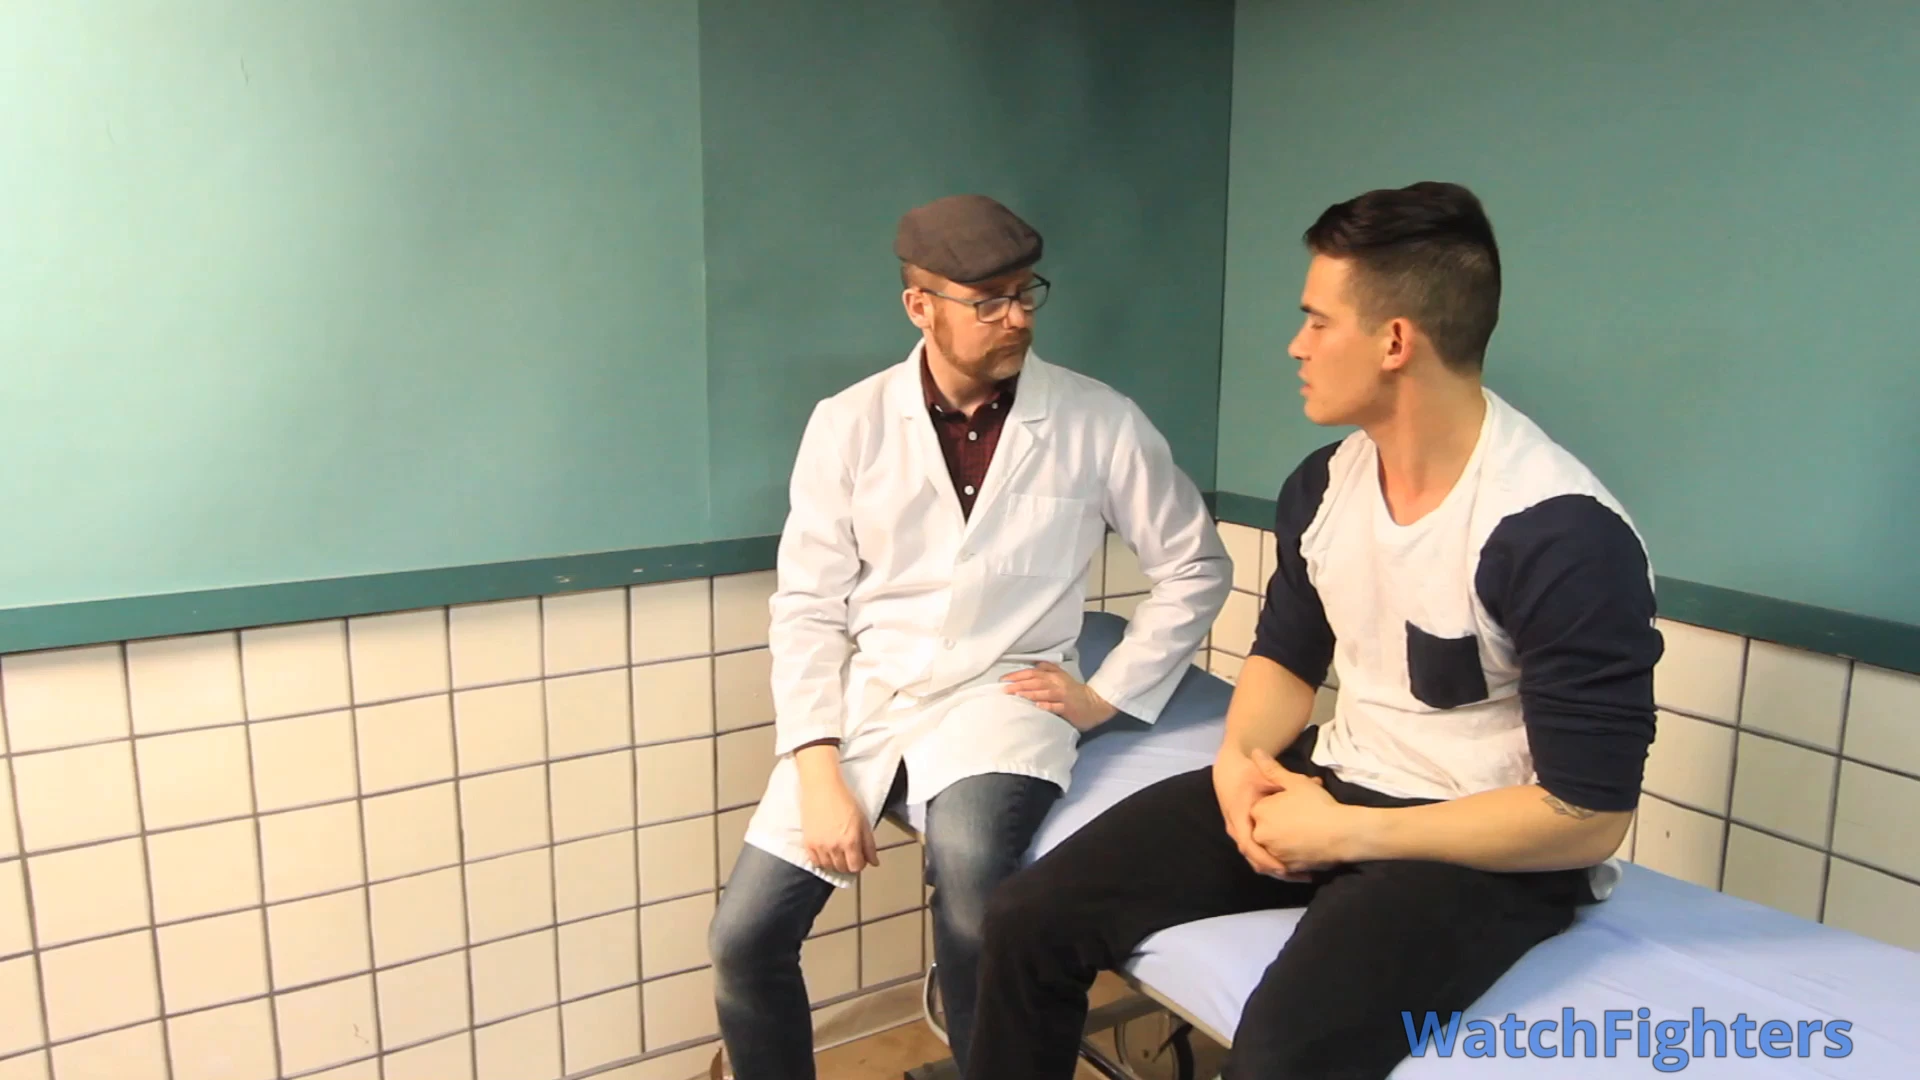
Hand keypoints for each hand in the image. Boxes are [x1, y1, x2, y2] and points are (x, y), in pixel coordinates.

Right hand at [797, 758, 878, 874]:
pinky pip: (815, 862)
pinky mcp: (808, 843)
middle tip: (850, 854)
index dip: (860, 864)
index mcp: (850, 841)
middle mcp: (834, 846)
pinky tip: (827, 852)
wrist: (822, 788)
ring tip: (838, 852)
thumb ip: (869, 844)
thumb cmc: (843, 800)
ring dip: (836, 864)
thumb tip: (874, 862)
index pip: (856, 866)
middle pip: (843, 868)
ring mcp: (820, 846)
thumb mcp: (863, 821)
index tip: (860, 858)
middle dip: (849, 864)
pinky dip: (822, 861)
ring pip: (829, 867)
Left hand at [1002, 661, 1116, 731]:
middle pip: (1036, 682)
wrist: (1094, 703)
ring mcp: (1062, 696)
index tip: (1004, 679)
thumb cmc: (1074, 691)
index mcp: (1053, 676)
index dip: (1018, 675)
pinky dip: (1047, 706)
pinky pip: (1056, 707)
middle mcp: (1057, 684)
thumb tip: (1033, 664)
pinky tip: (1037, 706)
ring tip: (1016, 695)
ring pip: (1044, 693)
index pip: (1032, 673)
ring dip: (1030, 693)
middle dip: (1019, 684)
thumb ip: (1047, 669)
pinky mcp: (1068, 708)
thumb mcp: (1061, 676)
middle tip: (1004, 688)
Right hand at [1213, 745, 1292, 876]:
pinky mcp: (1246, 836)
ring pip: (1256, 860)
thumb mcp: (1264, 775)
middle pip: (1254, 858)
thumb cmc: (1247, 773)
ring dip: (1277, 869)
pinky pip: (1258, 855)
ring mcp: (1240, 835)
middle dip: (1276, 870)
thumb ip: (1290, 783)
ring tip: (1302, 875)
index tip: (1284, 867)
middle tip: (1301, 876)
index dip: (1266, 858)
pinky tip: (1294, 866)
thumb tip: (1316, 782)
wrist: (1228, 771)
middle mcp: (1237, 830)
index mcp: (1239, 816)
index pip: (1249, 845)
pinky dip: (1274, 862)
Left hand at [1246, 748, 1353, 874]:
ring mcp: (1273, 853)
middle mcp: (1260, 835)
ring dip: (1281, 842)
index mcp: (1259, 813)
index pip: (1258, 809)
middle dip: (1276, 825)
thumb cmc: (1318, 804)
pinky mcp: (1286, 868)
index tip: (1290, 805)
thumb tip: (1254, 752)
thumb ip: (1272, 769)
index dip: (1275, 806)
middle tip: (1299, 819)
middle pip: (1263, 828)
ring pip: (1272, 846)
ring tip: (1302, 833)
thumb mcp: (1296, 782)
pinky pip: (1283, 863)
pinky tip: (1305, 848)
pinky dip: (1290, 857)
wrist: (1343, 833)